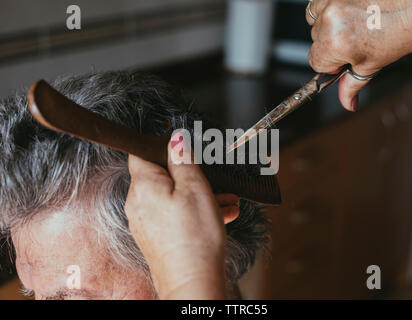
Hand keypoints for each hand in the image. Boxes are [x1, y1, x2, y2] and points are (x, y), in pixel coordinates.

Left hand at [124, 139, 238, 298]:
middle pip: (161, 176)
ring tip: (225, 199)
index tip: (181, 148)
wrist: (193, 282)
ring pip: (172, 196)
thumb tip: (175, 138)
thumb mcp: (195, 187)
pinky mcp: (156, 236)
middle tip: (212, 179)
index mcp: (144, 186)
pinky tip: (219, 214)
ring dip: (198, 194)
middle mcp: (139, 203)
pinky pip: (174, 214)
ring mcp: (146, 221)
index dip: (162, 146)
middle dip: (189, 175)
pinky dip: (193, 211)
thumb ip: (183, 159)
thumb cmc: (194, 238)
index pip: (141, 152)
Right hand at [306, 0, 411, 110]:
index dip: (331, 63)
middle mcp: (330, 20)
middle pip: (315, 41)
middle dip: (331, 43)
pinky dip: (329, 7)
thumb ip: (351, 86)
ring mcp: (332, 0)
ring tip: (353, 24)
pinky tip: (350, 11)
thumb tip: (347, 103)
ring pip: (314, 20)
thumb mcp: (372, 66)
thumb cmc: (403, 31)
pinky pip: (320, 2)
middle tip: (356, 40)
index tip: (344, 59)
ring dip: (328, 24)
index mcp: (335, 43)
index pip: (315, 62)